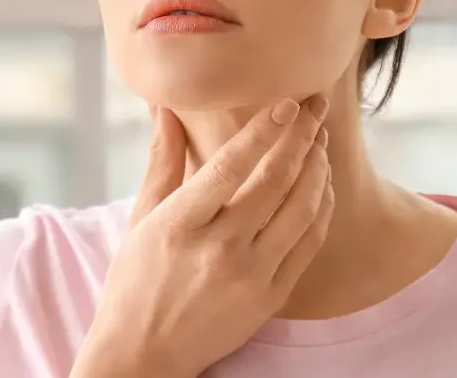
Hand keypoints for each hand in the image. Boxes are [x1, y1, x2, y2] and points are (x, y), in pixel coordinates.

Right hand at [71, 96, 334, 377]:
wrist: (144, 354)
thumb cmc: (136, 282)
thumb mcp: (140, 218)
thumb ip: (161, 161)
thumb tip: (166, 108)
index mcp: (180, 224)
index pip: (231, 165)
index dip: (265, 131)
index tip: (287, 103)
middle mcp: (218, 249)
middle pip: (275, 182)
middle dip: (302, 138)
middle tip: (315, 109)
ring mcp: (249, 276)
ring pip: (301, 210)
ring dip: (317, 169)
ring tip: (320, 142)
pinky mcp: (270, 298)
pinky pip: (308, 244)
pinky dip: (321, 208)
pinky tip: (320, 185)